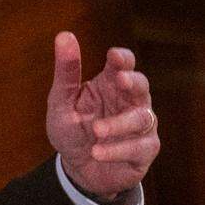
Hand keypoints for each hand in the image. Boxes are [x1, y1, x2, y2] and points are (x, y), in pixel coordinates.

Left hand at [46, 31, 159, 199]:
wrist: (77, 169)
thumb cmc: (72, 130)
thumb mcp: (61, 101)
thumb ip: (65, 72)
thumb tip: (64, 35)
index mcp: (110, 85)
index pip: (124, 64)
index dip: (123, 59)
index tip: (114, 56)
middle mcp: (130, 102)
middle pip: (141, 85)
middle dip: (133, 82)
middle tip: (119, 80)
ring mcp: (140, 126)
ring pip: (142, 118)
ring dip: (118, 124)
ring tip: (96, 130)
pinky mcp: (144, 150)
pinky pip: (139, 147)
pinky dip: (117, 149)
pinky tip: (97, 152)